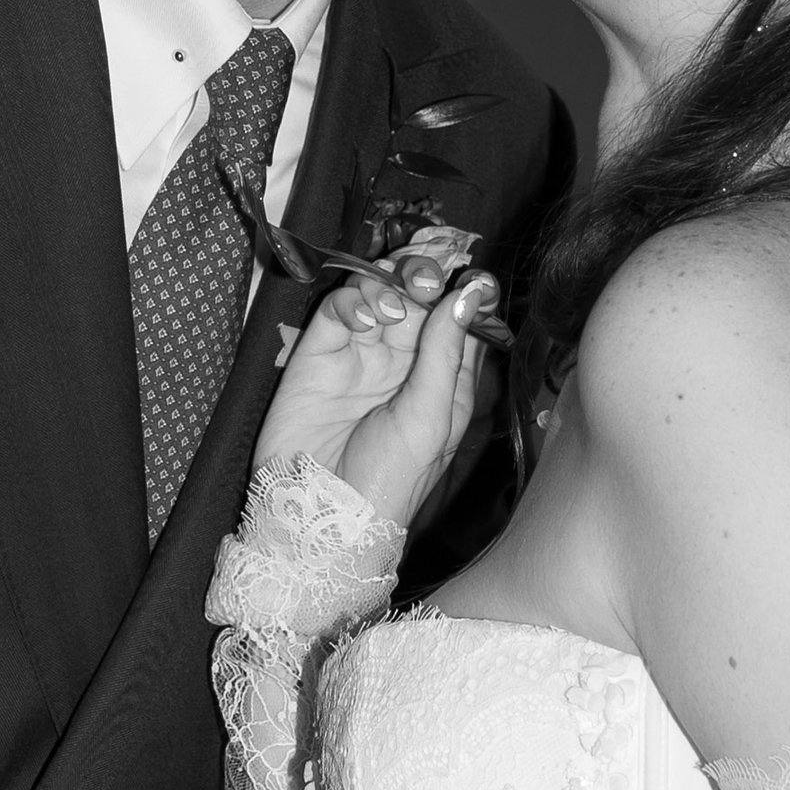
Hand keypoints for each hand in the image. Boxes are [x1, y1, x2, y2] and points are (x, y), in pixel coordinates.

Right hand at [251, 242, 501, 526]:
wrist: (324, 515)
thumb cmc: (390, 479)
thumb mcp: (431, 417)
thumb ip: (446, 351)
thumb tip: (471, 291)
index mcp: (441, 378)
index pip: (459, 319)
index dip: (464, 293)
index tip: (470, 274)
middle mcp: (402, 361)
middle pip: (416, 298)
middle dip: (422, 278)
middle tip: (423, 279)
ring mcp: (359, 355)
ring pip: (376, 294)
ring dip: (387, 285)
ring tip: (393, 305)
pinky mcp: (319, 354)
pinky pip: (337, 311)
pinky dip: (350, 302)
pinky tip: (362, 320)